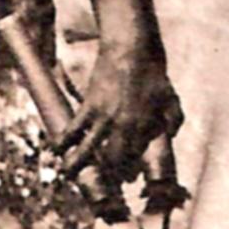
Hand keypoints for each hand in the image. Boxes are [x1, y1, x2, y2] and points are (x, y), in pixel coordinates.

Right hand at [55, 38, 182, 184]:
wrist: (131, 48)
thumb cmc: (152, 72)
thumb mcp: (171, 97)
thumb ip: (173, 120)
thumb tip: (171, 134)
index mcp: (143, 127)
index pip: (135, 159)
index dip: (129, 172)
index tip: (125, 178)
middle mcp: (122, 126)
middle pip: (111, 160)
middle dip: (105, 174)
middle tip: (99, 180)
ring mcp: (104, 117)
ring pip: (86, 150)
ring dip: (76, 165)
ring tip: (67, 175)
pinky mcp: (89, 105)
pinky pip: (73, 128)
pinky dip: (62, 140)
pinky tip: (55, 149)